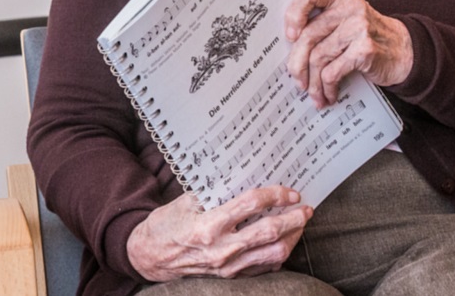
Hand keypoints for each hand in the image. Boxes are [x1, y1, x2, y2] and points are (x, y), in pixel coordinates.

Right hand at [126, 186, 310, 280]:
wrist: (149, 257)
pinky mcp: (230, 276)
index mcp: (208, 225)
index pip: (251, 205)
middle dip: (293, 218)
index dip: (274, 195)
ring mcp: (227, 266)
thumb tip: (243, 177)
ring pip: (273, 254)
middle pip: (270, 232)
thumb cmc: (165, 226)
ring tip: (300, 224)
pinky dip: (278, 254)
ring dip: (292, 237)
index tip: (288, 191)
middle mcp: (221, 248)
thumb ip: (214, 191)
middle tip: (305, 207)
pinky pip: (264, 268)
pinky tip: (284, 242)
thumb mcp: (185, 201)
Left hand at [284, 0, 413, 107]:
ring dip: (312, 82)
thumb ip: (320, 23)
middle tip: (296, 79)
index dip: (294, 14)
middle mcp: (349, 6)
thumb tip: (287, 50)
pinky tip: (328, 94)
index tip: (290, 36)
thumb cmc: (364, 36)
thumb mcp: (345, 19)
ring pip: (318, 57)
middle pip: (308, 35)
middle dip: (297, 63)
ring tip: (313, 94)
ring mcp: (359, 27)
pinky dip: (327, 87)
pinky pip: (333, 72)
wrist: (404, 49)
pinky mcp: (365, 49)